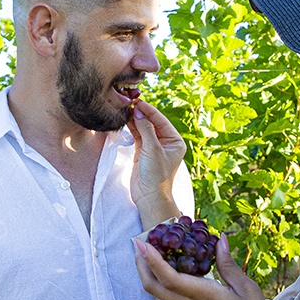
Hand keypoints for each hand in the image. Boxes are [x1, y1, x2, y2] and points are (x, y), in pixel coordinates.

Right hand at [126, 99, 186, 219]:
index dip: (149, 111)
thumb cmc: (156, 175)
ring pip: (144, 129)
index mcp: (175, 141)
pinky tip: (126, 121)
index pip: (161, 120)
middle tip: (129, 104)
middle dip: (142, 114)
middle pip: (153, 123)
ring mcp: (154, 147)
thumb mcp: (152, 149)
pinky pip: (138, 136)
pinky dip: (132, 129)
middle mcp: (166, 143)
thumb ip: (145, 129)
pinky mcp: (143, 152)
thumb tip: (138, 112)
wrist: (149, 196)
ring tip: (125, 111)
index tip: (138, 102)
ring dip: (135, 120)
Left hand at [134, 233, 274, 299]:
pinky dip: (167, 282)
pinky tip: (177, 270)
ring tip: (155, 252)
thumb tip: (219, 240)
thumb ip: (229, 265)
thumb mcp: (247, 290)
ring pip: (162, 293)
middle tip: (138, 245)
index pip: (170, 278)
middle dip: (142, 265)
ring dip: (152, 273)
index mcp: (204, 297)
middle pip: (154, 288)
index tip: (142, 244)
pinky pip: (173, 299)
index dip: (153, 261)